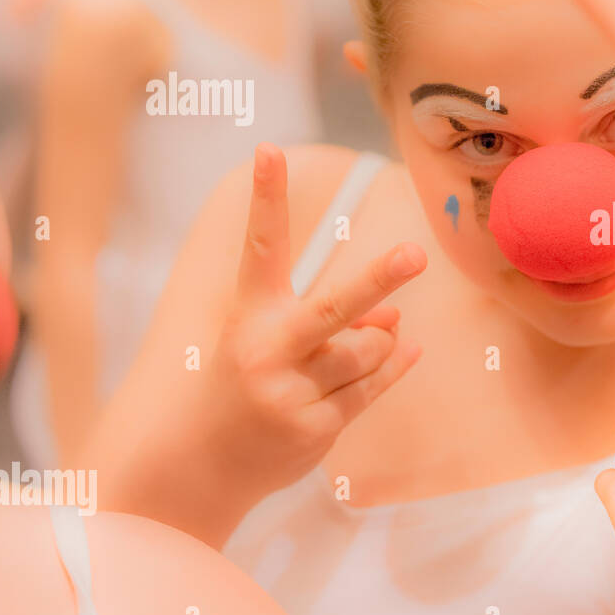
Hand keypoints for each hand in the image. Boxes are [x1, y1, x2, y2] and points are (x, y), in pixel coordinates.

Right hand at [204, 144, 426, 497]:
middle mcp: (268, 350)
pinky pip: (375, 384)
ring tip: (357, 347)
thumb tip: (393, 316)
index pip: (261, 246)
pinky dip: (394, 364)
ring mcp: (291, 392)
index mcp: (249, 316)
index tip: (268, 148)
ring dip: (378, 341)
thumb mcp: (272, 342)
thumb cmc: (243, 385)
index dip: (266, 197)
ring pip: (368, 348)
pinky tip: (406, 349)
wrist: (198, 466)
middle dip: (379, 279)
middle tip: (416, 253)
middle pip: (334, 307)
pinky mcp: (315, 427)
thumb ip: (331, 320)